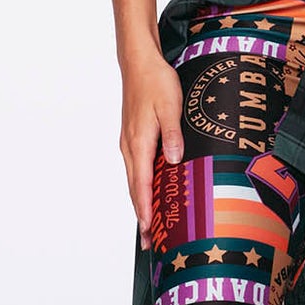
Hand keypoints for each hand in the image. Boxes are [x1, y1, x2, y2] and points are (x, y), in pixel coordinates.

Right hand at [119, 44, 184, 247]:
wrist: (139, 63)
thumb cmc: (155, 82)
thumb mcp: (170, 106)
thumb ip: (173, 135)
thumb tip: (175, 161)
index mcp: (139, 142)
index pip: (142, 183)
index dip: (145, 209)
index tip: (148, 230)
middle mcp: (130, 146)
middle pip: (135, 188)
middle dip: (141, 216)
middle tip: (148, 241)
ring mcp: (129, 143)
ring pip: (134, 180)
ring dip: (140, 203)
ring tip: (148, 226)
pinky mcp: (132, 138)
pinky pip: (136, 169)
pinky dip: (141, 187)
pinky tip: (148, 194)